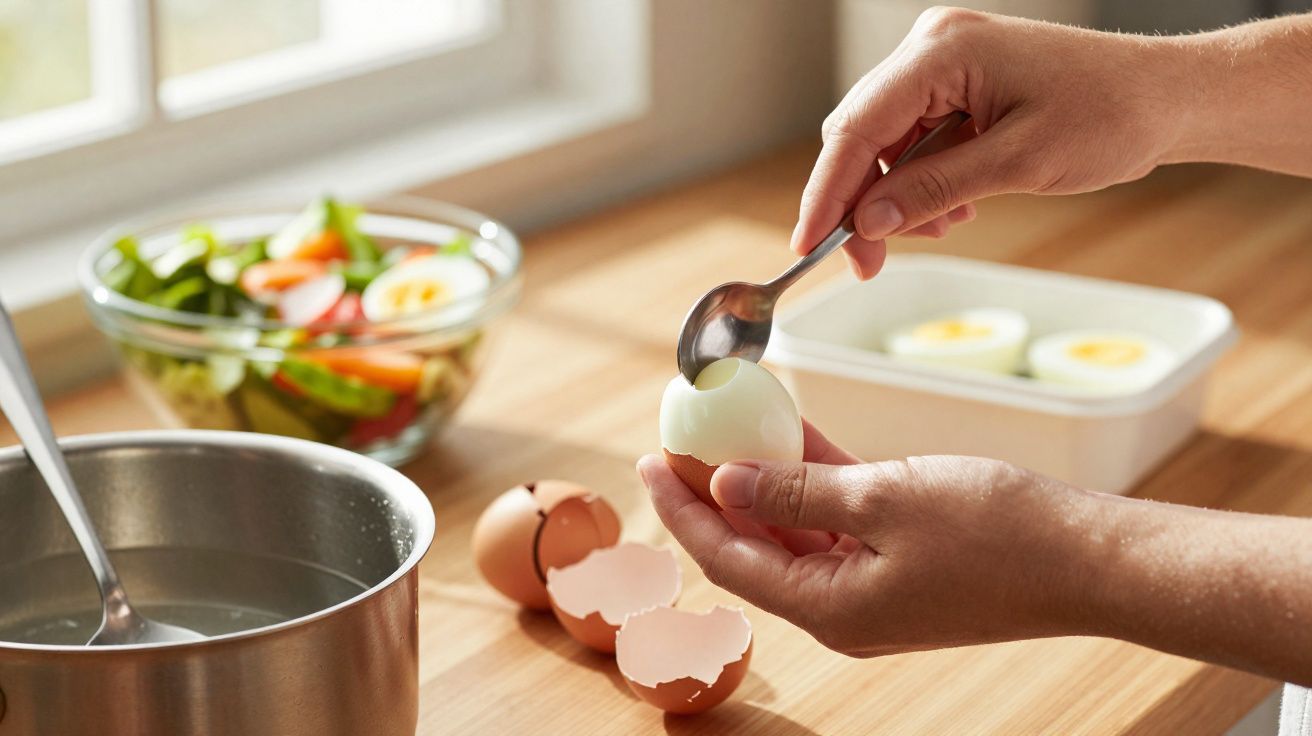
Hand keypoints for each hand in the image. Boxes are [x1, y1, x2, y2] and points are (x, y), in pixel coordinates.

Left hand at [637, 422, 1097, 655]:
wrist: (1091, 559)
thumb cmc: (998, 533)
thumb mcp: (884, 499)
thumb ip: (797, 493)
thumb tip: (724, 484)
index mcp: (828, 608)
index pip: (727, 558)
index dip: (681, 510)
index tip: (648, 459)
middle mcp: (841, 607)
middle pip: (753, 546)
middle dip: (711, 493)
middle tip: (680, 438)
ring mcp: (872, 586)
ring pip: (793, 530)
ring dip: (760, 481)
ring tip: (726, 428)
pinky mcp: (901, 561)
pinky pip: (837, 520)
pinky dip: (810, 481)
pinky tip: (791, 433)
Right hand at [801, 8, 1187, 278]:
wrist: (1167, 96)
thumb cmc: (1111, 115)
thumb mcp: (1018, 163)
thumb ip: (935, 189)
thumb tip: (869, 221)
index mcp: (941, 52)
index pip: (856, 128)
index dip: (827, 192)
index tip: (808, 244)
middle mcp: (932, 48)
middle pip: (861, 135)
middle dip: (860, 202)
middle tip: (868, 261)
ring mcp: (944, 64)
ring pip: (885, 143)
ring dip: (896, 196)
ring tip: (935, 229)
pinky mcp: (958, 84)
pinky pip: (915, 139)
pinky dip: (921, 181)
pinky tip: (951, 209)